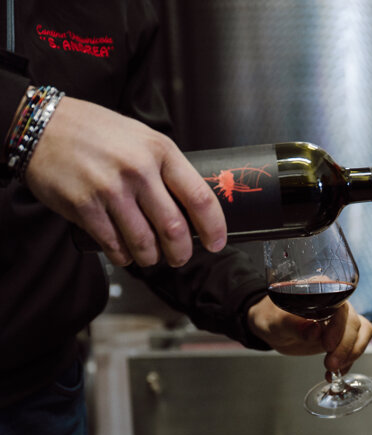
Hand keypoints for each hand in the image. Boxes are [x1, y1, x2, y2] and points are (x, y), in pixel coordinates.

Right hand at [24, 96, 226, 266]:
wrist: (41, 126)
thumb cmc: (96, 132)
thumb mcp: (142, 137)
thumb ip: (166, 168)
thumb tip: (191, 207)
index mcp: (160, 151)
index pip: (200, 197)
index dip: (214, 227)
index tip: (216, 242)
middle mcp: (138, 170)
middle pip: (174, 228)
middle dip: (181, 252)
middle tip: (180, 257)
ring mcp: (110, 189)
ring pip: (144, 242)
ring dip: (151, 258)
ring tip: (151, 258)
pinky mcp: (84, 205)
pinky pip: (113, 244)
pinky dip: (123, 256)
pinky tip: (124, 254)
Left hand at [247, 297, 371, 373]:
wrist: (271, 327)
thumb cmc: (270, 318)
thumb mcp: (275, 322)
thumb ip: (293, 325)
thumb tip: (314, 331)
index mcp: (321, 290)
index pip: (341, 306)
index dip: (338, 326)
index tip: (327, 345)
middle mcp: (336, 302)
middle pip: (354, 322)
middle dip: (345, 346)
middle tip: (330, 364)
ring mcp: (341, 318)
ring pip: (362, 332)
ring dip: (352, 353)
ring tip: (333, 369)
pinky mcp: (343, 333)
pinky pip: (358, 344)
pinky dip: (350, 360)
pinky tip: (334, 372)